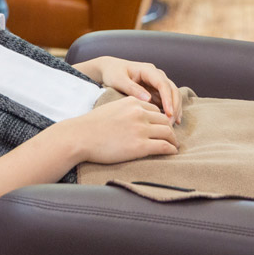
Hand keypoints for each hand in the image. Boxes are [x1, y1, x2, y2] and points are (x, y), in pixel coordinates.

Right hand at [57, 96, 178, 164]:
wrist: (80, 137)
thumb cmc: (91, 125)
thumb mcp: (111, 108)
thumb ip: (126, 110)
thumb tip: (135, 119)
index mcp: (132, 102)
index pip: (155, 109)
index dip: (160, 118)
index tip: (161, 126)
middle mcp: (139, 113)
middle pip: (164, 119)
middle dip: (170, 129)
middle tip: (171, 137)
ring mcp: (141, 129)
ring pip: (168, 132)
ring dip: (173, 140)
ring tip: (173, 145)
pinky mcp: (140, 146)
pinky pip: (164, 146)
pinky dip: (171, 149)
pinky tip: (172, 152)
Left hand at [78, 55, 181, 123]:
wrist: (109, 69)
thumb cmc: (113, 73)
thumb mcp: (118, 80)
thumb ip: (132, 88)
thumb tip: (148, 99)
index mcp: (148, 70)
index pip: (163, 84)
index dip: (168, 99)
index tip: (169, 113)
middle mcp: (156, 75)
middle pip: (172, 90)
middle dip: (174, 106)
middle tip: (171, 122)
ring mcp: (157, 83)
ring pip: (173, 95)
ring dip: (175, 109)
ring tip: (172, 124)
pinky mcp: (156, 91)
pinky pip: (167, 100)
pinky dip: (171, 110)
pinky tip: (172, 121)